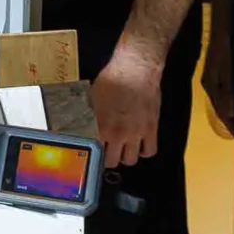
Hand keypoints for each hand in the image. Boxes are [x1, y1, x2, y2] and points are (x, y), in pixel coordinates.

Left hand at [92, 51, 162, 167]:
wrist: (135, 70)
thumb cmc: (113, 79)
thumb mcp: (92, 97)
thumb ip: (90, 116)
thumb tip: (82, 124)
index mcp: (101, 126)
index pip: (94, 152)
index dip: (92, 154)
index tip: (92, 153)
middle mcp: (118, 133)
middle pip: (112, 162)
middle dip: (108, 159)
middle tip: (107, 153)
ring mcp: (136, 133)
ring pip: (130, 160)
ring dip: (125, 157)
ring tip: (122, 150)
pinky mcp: (151, 129)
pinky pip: (150, 151)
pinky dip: (144, 151)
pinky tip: (139, 146)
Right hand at [200, 21, 233, 139]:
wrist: (222, 18)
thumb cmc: (226, 41)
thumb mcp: (227, 66)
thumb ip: (227, 88)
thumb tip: (230, 113)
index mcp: (211, 83)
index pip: (221, 111)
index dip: (232, 125)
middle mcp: (211, 81)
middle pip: (221, 107)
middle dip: (232, 121)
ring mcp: (215, 74)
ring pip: (223, 99)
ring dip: (233, 111)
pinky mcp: (221, 67)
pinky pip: (226, 89)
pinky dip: (233, 99)